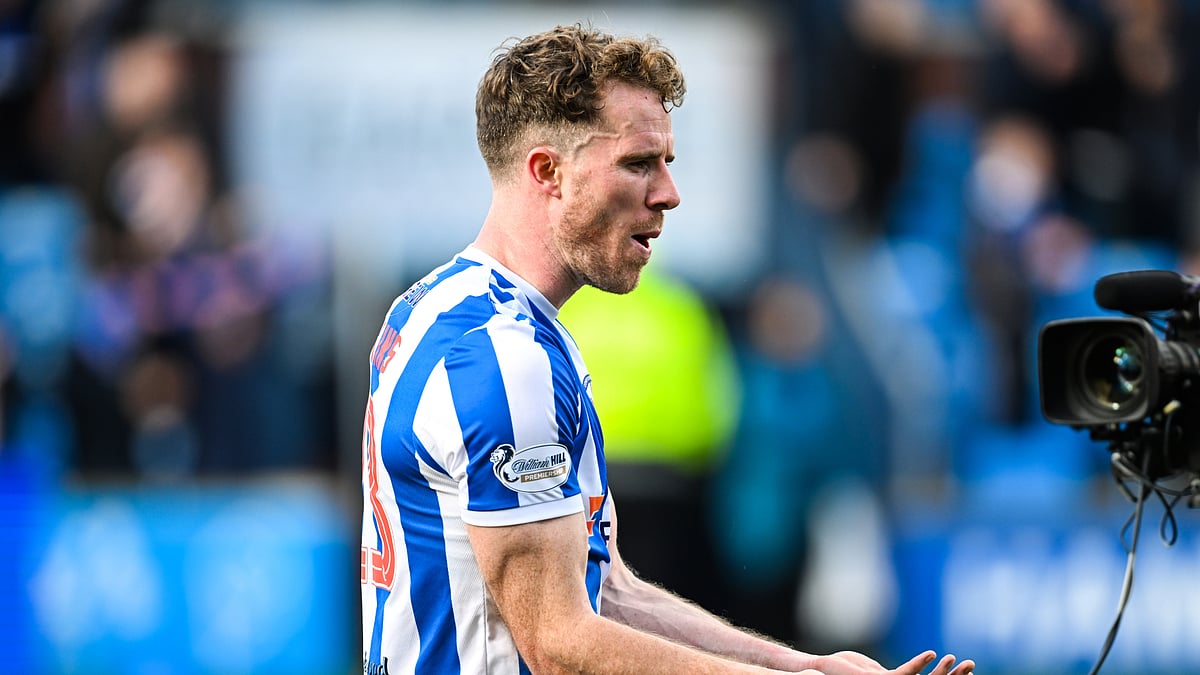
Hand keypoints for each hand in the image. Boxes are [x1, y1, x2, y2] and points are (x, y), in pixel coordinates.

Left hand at [807, 650, 973, 674]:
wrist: (824, 669)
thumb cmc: (847, 668)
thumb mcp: (877, 670)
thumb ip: (896, 673)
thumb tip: (912, 670)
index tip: (968, 670)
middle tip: (972, 665)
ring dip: (941, 671)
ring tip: (956, 659)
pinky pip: (904, 674)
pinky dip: (918, 664)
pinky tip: (932, 654)